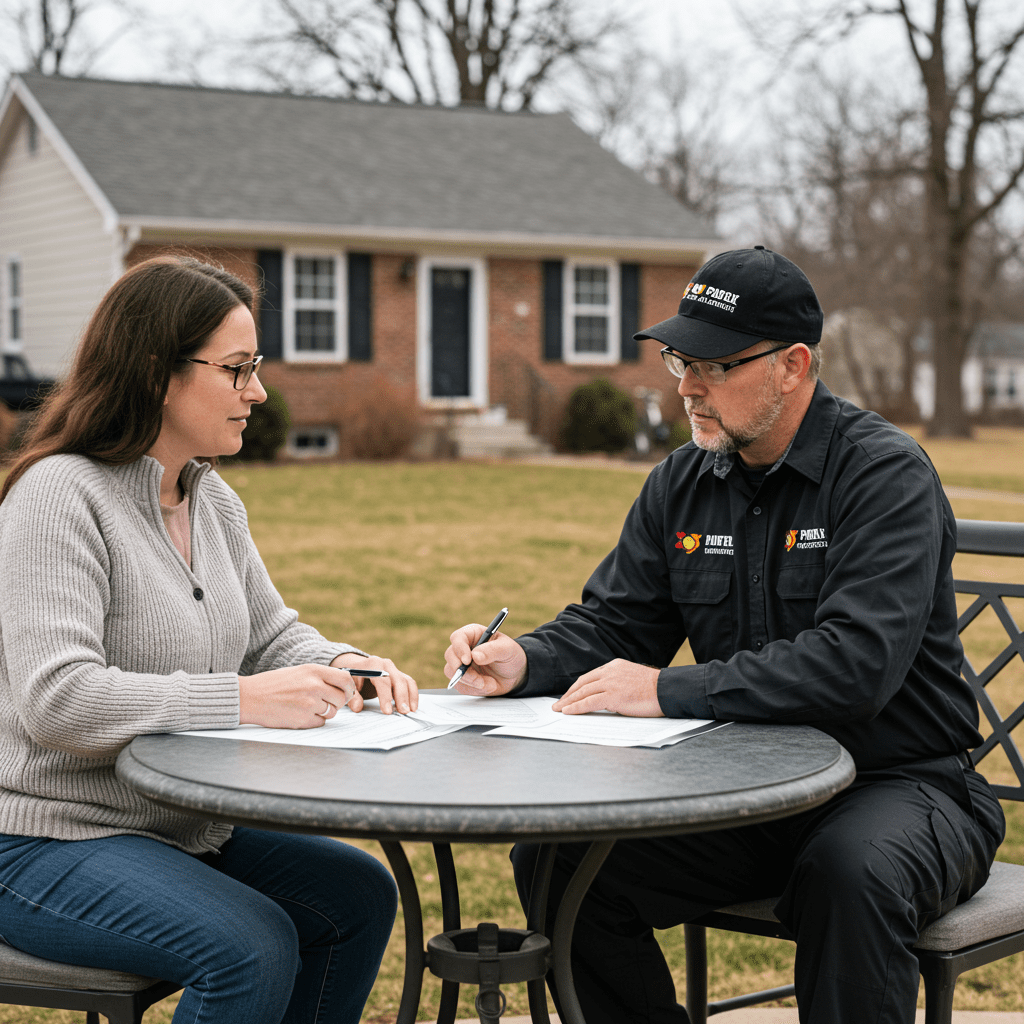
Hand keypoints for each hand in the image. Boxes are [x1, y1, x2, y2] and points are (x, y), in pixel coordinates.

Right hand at [238, 664, 360, 728]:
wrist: (250, 697)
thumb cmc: (274, 684)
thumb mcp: (299, 672)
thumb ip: (320, 677)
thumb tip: (343, 684)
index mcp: (313, 670)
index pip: (345, 679)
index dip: (349, 687)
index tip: (347, 691)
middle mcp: (314, 686)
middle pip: (341, 698)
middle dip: (337, 701)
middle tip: (327, 701)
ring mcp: (309, 704)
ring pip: (332, 712)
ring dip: (325, 711)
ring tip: (307, 706)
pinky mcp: (303, 720)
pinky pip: (320, 722)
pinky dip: (314, 720)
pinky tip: (300, 713)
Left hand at [330, 653, 417, 714]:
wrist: (356, 666)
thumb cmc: (352, 677)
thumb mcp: (348, 685)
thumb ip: (352, 696)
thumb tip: (358, 708)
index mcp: (372, 664)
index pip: (382, 680)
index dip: (385, 696)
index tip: (387, 712)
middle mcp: (386, 664)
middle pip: (398, 679)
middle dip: (402, 696)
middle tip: (403, 712)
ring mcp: (394, 669)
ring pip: (407, 681)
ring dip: (410, 696)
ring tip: (411, 710)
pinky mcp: (399, 675)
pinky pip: (409, 683)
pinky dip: (413, 694)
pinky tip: (413, 706)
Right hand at [444, 624, 525, 695]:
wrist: (515, 674)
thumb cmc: (511, 656)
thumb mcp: (507, 649)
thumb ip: (492, 650)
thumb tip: (475, 655)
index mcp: (473, 634)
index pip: (458, 637)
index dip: (460, 649)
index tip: (467, 661)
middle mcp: (464, 648)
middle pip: (450, 656)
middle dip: (463, 670)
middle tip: (478, 679)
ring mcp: (462, 664)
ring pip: (452, 673)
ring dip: (470, 682)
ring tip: (490, 683)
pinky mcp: (463, 678)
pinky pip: (460, 686)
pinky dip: (474, 689)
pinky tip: (488, 686)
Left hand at [552, 659, 662, 716]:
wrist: (667, 690)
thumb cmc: (654, 689)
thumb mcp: (632, 679)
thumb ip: (618, 683)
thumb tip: (607, 696)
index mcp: (614, 666)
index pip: (590, 676)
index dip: (577, 686)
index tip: (569, 694)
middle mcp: (610, 672)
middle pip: (582, 683)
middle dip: (568, 694)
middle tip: (558, 703)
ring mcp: (610, 683)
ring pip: (583, 692)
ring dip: (568, 702)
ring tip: (559, 709)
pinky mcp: (613, 696)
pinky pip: (588, 703)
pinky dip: (576, 707)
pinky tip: (568, 712)